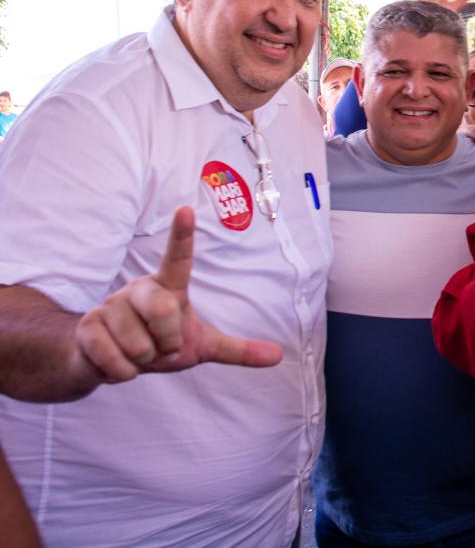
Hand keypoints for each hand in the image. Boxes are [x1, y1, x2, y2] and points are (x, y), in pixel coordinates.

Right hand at [72, 207, 282, 384]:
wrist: (104, 363)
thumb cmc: (157, 345)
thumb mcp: (199, 347)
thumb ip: (236, 350)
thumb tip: (278, 355)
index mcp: (167, 288)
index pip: (178, 259)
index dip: (182, 236)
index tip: (186, 209)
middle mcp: (138, 290)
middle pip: (164, 313)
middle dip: (168, 343)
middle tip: (161, 347)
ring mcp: (110, 306)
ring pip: (140, 347)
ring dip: (143, 362)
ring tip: (136, 353)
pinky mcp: (87, 327)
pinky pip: (117, 362)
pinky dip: (123, 373)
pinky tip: (116, 362)